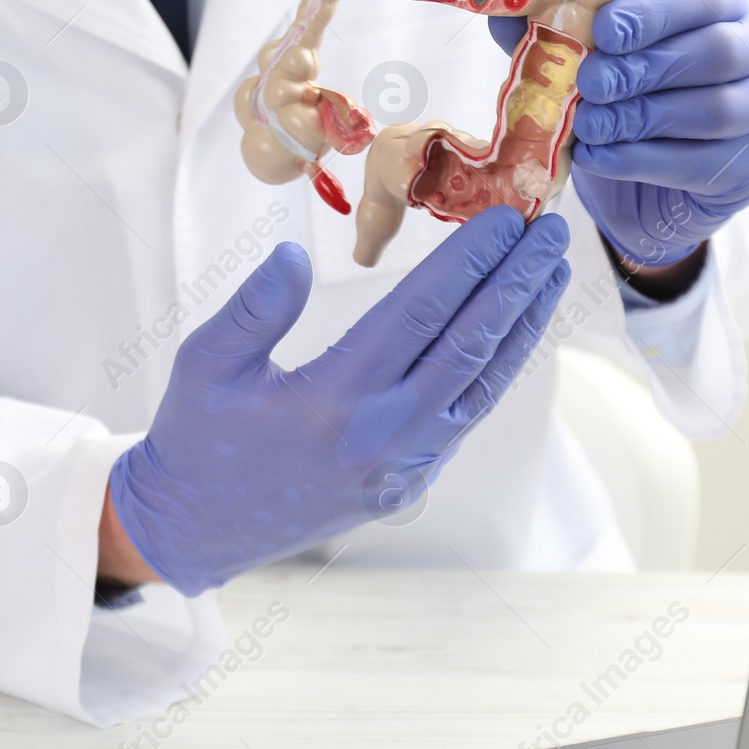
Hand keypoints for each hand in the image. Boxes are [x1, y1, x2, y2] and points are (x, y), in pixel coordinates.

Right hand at [108, 207, 570, 595]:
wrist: (196, 530)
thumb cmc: (197, 439)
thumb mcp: (204, 365)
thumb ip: (253, 308)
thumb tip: (294, 253)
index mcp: (332, 401)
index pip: (419, 314)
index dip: (468, 262)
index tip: (502, 219)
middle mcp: (381, 437)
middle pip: (469, 346)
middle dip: (516, 283)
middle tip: (551, 231)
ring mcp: (401, 467)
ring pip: (480, 386)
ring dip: (522, 326)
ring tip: (551, 275)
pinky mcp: (406, 484)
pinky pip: (464, 417)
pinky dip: (495, 369)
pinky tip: (510, 334)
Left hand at [489, 0, 748, 266]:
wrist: (668, 177)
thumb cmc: (640, 97)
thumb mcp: (606, 57)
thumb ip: (560, 34)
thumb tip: (503, 17)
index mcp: (728, 4)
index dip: (650, 14)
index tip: (602, 32)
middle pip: (713, 53)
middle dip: (642, 70)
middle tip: (588, 85)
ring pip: (713, 110)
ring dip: (640, 118)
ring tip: (589, 124)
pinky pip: (698, 162)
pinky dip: (639, 161)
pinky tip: (598, 158)